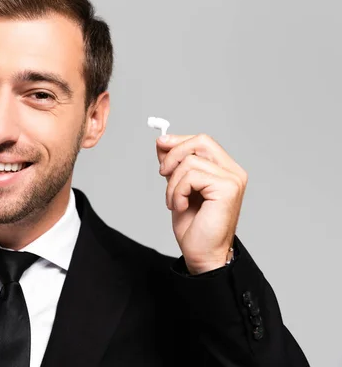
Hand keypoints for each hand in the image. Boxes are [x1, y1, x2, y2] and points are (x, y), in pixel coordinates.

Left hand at [156, 134, 247, 274]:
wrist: (202, 254)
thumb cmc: (193, 225)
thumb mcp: (177, 187)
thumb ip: (174, 165)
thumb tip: (163, 142)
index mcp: (224, 169)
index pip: (202, 141)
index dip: (179, 140)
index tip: (160, 144)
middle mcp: (233, 172)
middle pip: (201, 141)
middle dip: (174, 155)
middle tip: (162, 173)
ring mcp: (232, 179)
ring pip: (190, 161)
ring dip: (173, 183)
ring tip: (174, 202)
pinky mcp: (227, 189)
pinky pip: (191, 176)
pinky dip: (178, 191)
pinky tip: (180, 206)